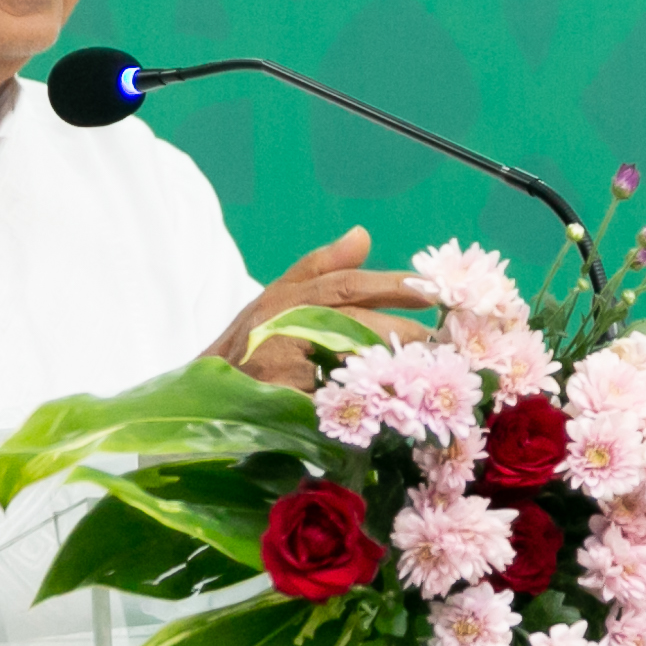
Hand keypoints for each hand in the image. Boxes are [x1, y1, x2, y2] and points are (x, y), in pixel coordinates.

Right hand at [209, 229, 434, 389]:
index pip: (345, 284)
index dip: (391, 285)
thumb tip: (363, 234)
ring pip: (347, 359)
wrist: (202, 399)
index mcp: (286, 296)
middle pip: (354, 322)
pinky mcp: (280, 401)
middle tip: (442, 342)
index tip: (431, 291)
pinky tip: (392, 411)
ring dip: (390, 366)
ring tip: (427, 374)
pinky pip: (331, 401)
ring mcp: (279, 363)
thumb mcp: (278, 299)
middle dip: (402, 332)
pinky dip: (362, 403)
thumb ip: (321, 266)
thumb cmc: (249, 347)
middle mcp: (281, 323)